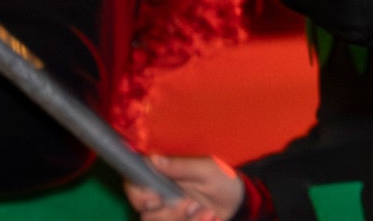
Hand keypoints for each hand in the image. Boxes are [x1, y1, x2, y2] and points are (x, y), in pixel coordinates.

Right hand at [124, 155, 245, 220]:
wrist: (238, 202)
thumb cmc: (222, 179)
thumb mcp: (206, 169)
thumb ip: (180, 166)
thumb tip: (152, 158)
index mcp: (162, 177)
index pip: (134, 184)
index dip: (138, 194)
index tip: (155, 200)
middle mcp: (159, 197)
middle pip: (145, 212)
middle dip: (170, 212)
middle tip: (192, 204)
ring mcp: (167, 214)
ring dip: (183, 219)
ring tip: (206, 211)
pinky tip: (209, 217)